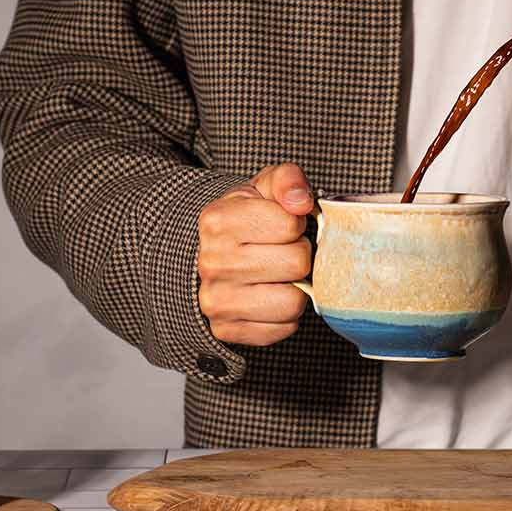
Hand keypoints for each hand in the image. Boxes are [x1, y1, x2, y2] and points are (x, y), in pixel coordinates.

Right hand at [196, 163, 315, 346]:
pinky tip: (270, 296)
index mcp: (217, 221)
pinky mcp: (226, 330)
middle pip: (297, 263)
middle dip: (298, 255)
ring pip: (292, 301)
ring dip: (295, 288)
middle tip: (281, 251)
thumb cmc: (248, 218)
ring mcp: (215, 300)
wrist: (215, 255)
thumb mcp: (265, 187)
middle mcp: (211, 262)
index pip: (291, 225)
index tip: (280, 226)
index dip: (295, 224)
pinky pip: (283, 329)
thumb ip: (287, 180)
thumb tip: (301, 202)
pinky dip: (285, 315)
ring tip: (278, 275)